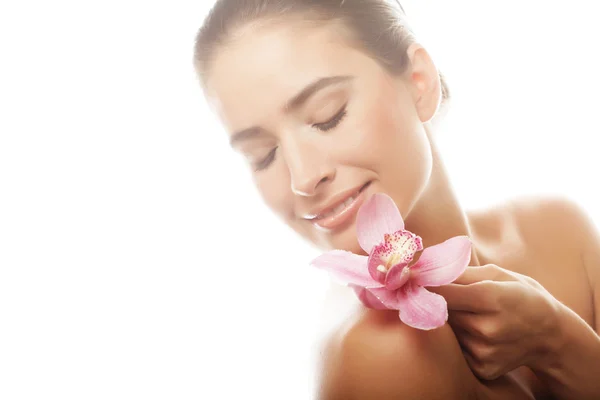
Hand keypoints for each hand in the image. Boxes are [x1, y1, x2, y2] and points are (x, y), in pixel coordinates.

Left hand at [429, 264, 559, 379]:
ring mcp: (484, 351)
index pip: (443, 291)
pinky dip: (461, 339)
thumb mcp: (498, 274)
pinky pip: (457, 348)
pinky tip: (477, 333)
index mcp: (491, 298)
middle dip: (437, 301)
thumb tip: (427, 269)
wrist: (551, 335)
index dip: (426, 284)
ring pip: (448, 330)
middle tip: (443, 294)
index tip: (415, 278)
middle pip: (441, 311)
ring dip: (450, 321)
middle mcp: (487, 327)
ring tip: (470, 314)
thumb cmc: (521, 296)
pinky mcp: (482, 367)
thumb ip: (461, 273)